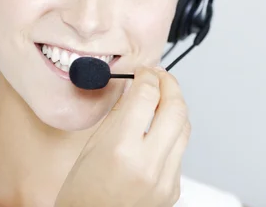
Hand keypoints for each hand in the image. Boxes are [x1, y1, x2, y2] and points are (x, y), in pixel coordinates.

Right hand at [54, 67, 190, 206]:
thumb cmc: (81, 196)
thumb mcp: (91, 149)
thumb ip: (117, 117)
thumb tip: (134, 90)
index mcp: (121, 150)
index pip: (147, 96)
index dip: (148, 76)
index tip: (143, 72)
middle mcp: (148, 165)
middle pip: (176, 107)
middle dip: (170, 84)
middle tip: (160, 77)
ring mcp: (165, 180)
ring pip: (185, 128)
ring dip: (175, 108)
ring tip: (162, 100)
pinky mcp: (173, 189)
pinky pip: (180, 152)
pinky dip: (171, 136)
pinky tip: (157, 133)